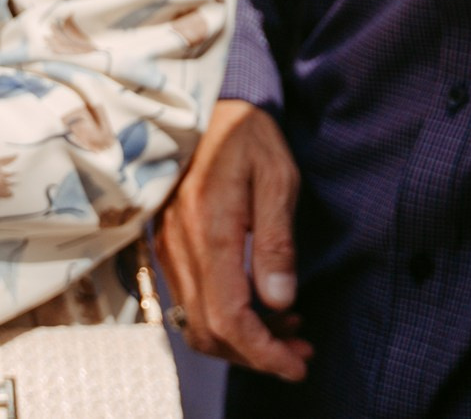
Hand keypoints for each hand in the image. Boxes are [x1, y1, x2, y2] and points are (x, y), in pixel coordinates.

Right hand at [156, 99, 310, 379]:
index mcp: (210, 232)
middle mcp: (182, 250)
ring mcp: (170, 251)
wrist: (202, 106)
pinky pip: (192, 302)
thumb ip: (276, 240)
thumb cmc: (245, 134)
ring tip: (290, 331)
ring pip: (198, 323)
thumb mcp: (277, 176)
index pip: (229, 318)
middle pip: (210, 332)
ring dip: (243, 341)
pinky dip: (226, 319)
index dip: (263, 352)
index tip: (297, 364)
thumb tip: (280, 299)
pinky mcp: (170, 248)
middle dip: (257, 355)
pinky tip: (261, 305)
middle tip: (301, 352)